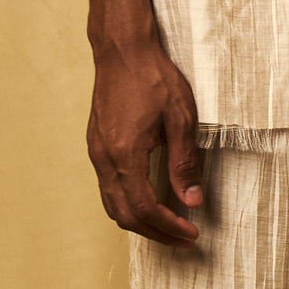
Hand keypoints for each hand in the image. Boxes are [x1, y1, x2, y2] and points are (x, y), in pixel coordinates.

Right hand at [87, 31, 204, 245]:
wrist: (123, 50)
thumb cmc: (153, 77)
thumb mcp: (181, 119)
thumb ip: (185, 164)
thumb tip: (191, 201)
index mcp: (125, 153)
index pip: (144, 208)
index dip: (169, 226)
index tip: (191, 232)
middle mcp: (104, 158)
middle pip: (124, 215)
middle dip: (155, 232)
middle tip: (183, 238)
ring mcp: (96, 153)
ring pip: (112, 205)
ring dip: (140, 221)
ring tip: (169, 225)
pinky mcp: (96, 146)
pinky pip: (108, 188)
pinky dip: (128, 204)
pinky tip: (150, 201)